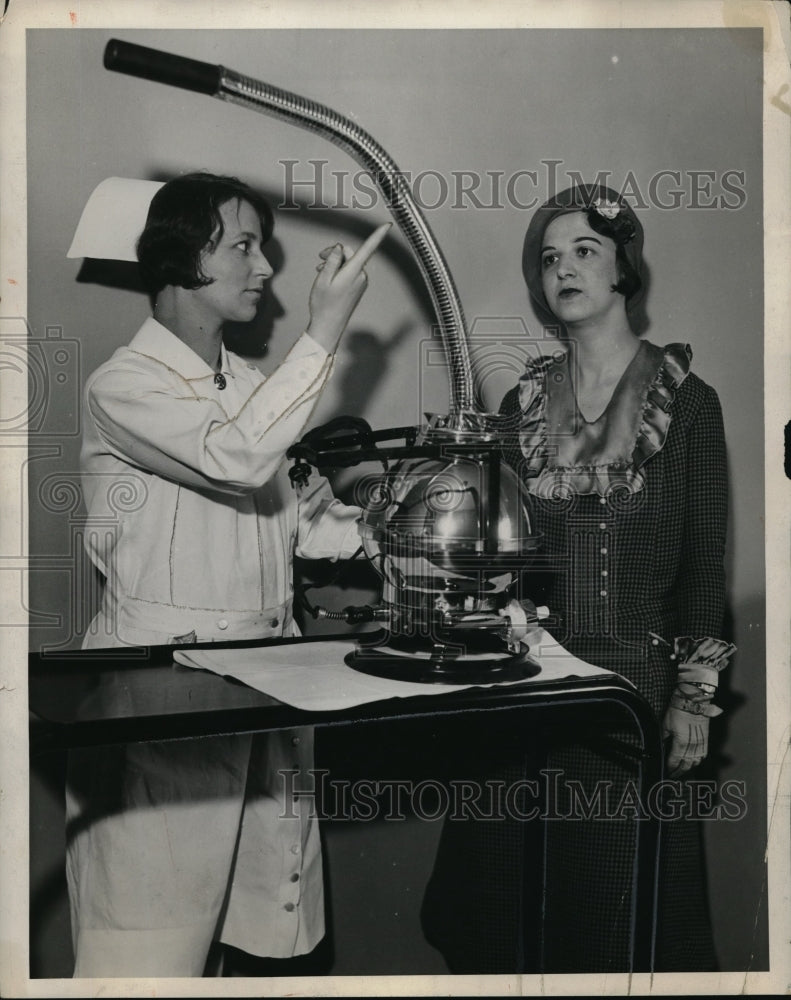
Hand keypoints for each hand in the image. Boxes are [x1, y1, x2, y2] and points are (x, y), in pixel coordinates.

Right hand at [306, 222, 390, 352]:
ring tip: (320, 271)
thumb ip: (332, 259)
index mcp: (353, 271)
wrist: (329, 325)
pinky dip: (339, 271)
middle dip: (335, 252)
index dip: (378, 235)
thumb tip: (340, 247)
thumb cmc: (324, 304)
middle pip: (350, 253)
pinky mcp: (358, 287)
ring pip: (349, 263)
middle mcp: (361, 276)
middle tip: (320, 258)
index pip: (368, 248)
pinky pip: (350, 272)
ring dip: (335, 263)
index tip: (388, 225)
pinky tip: (328, 278)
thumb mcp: (323, 278)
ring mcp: (361, 282)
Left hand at [662, 703, 709, 776]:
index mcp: (681, 743)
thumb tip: (660, 746)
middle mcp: (692, 746)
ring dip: (688, 769)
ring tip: (682, 771)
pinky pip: (703, 756)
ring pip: (695, 763)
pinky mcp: (706, 740)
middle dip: (679, 772)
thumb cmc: (678, 711)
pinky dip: (697, 762)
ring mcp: (700, 744)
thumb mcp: (665, 725)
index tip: (667, 771)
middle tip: (673, 775)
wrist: (693, 702)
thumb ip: (664, 738)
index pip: (674, 761)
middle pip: (685, 765)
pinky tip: (693, 763)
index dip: (670, 767)